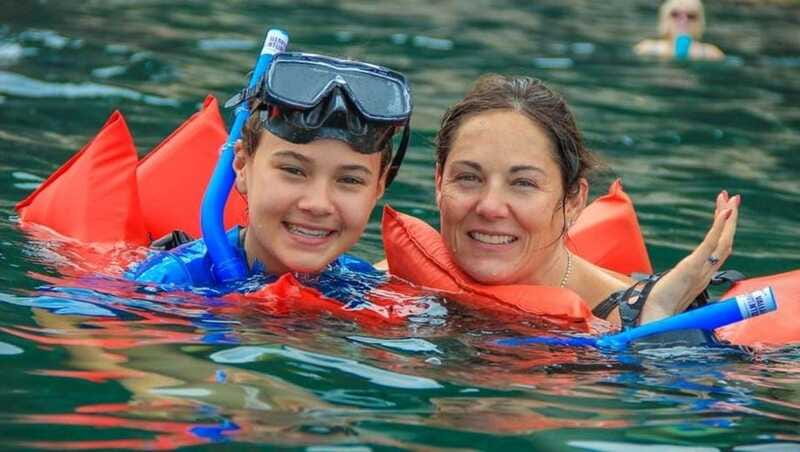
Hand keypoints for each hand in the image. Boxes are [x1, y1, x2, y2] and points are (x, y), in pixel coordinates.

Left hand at [641, 191, 739, 323]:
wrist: (649, 318)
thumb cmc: (655, 312)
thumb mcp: (664, 298)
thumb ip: (661, 291)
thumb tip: (639, 288)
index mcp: (700, 278)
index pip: (717, 251)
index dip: (722, 232)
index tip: (724, 213)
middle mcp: (704, 273)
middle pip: (724, 242)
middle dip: (729, 220)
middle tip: (732, 198)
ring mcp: (700, 271)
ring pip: (723, 241)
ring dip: (727, 218)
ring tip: (731, 197)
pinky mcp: (692, 268)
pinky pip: (711, 245)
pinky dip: (719, 227)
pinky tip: (725, 211)